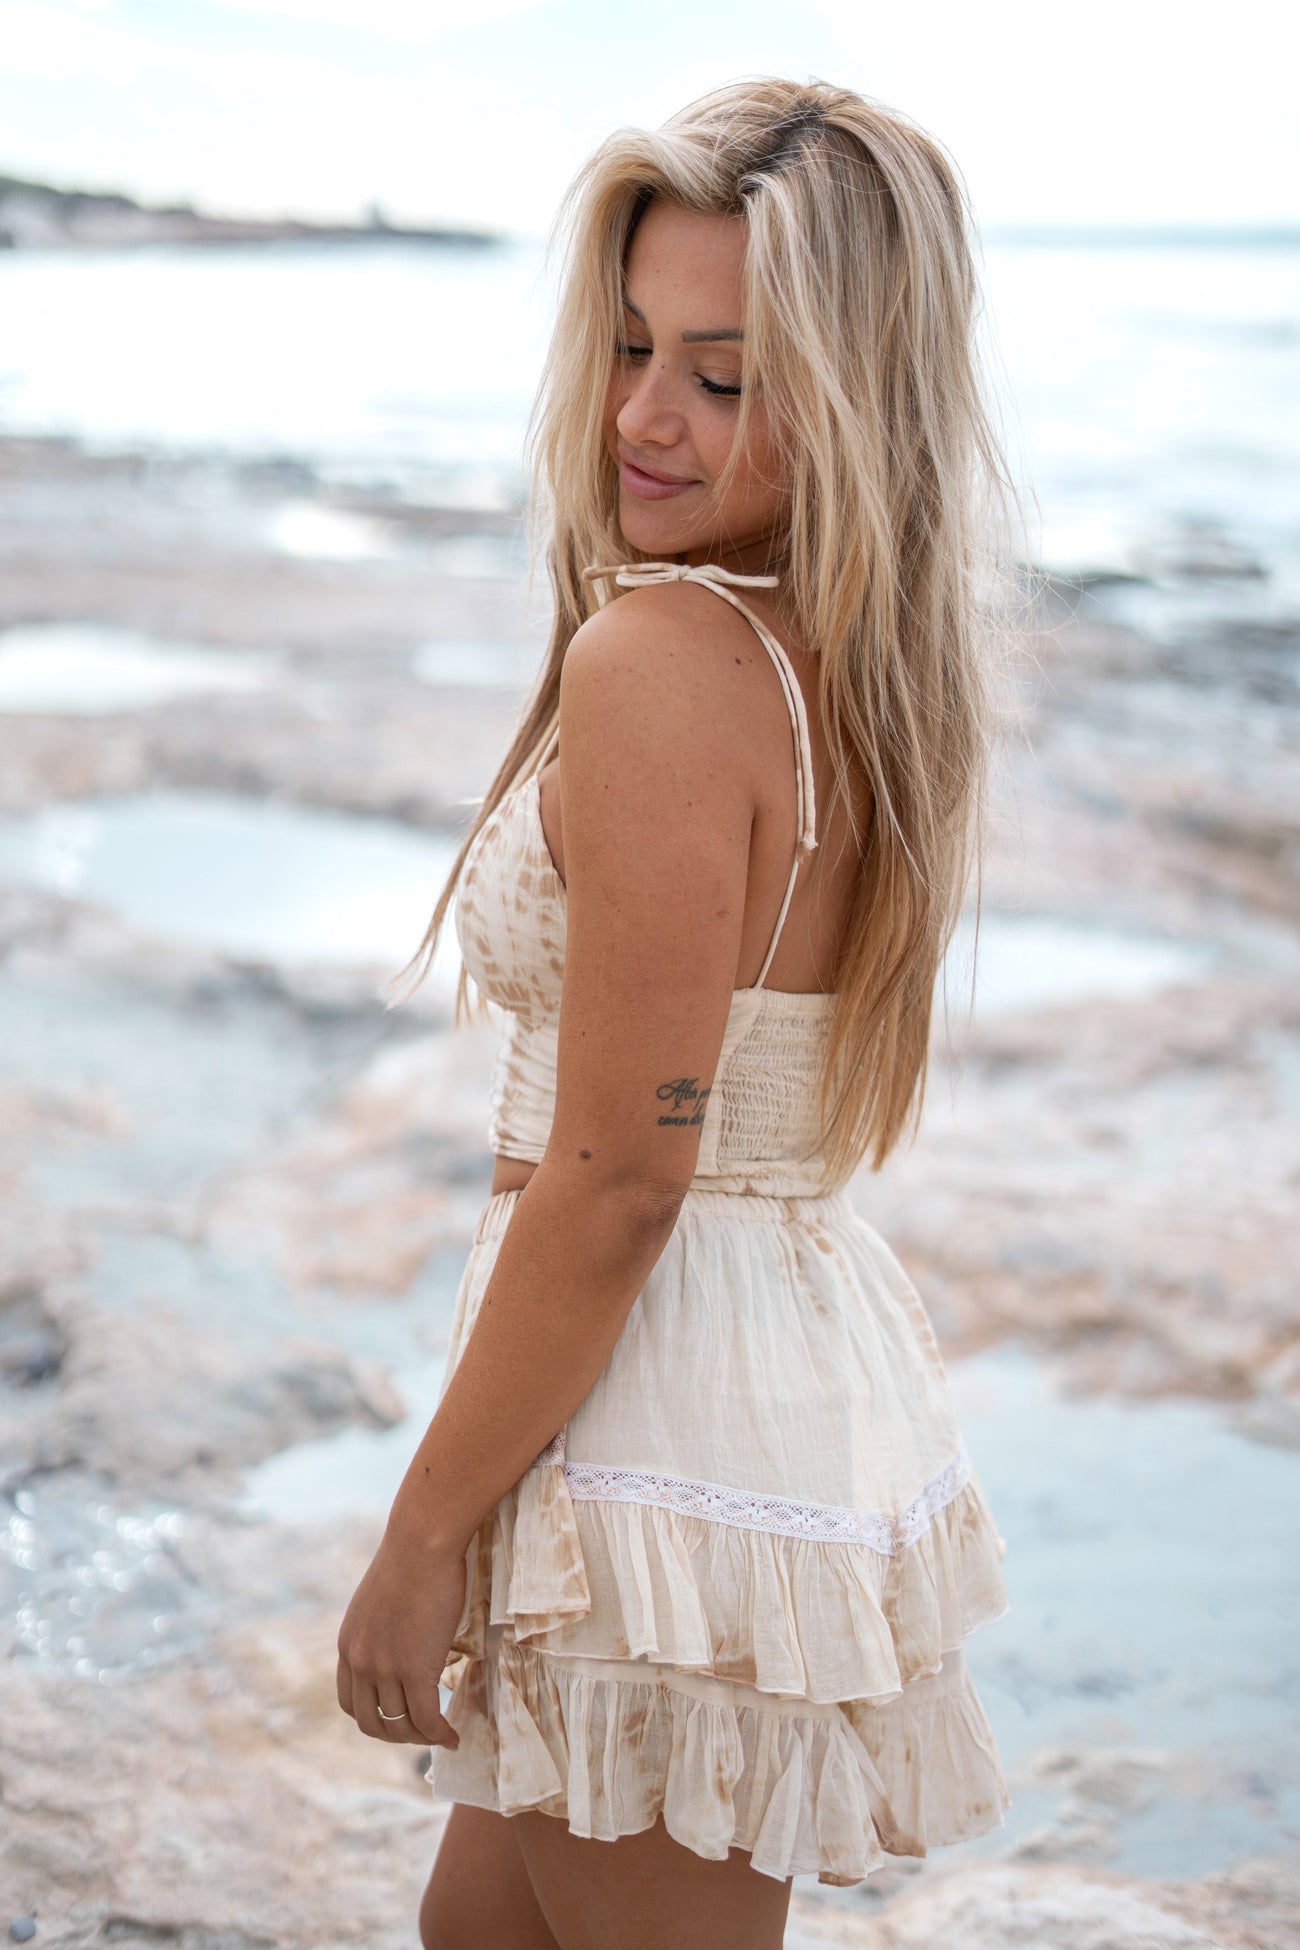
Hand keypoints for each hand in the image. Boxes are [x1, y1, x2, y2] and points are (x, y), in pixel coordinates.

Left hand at [336, 1522, 465, 1748]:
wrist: (422, 1543)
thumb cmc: (412, 1559)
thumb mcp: (380, 1599)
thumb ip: (381, 1628)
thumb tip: (402, 1639)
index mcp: (348, 1644)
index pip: (349, 1702)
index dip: (372, 1717)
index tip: (396, 1717)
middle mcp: (359, 1662)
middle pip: (370, 1722)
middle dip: (396, 1735)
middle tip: (420, 1732)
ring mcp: (385, 1668)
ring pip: (401, 1725)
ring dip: (421, 1737)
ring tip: (442, 1733)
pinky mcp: (415, 1670)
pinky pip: (427, 1719)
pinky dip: (440, 1735)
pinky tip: (453, 1735)